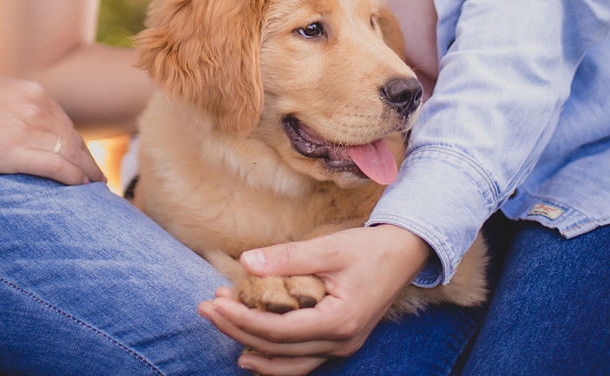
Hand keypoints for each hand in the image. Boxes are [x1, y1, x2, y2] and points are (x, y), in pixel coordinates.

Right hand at [0, 63, 104, 185]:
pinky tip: (82, 189)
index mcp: (35, 95)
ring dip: (88, 175)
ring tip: (97, 191)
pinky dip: (74, 179)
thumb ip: (17, 106)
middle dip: (89, 164)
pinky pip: (56, 167)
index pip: (67, 127)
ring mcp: (28, 130)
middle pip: (74, 142)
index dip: (79, 148)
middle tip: (100, 182)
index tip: (86, 163)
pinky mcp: (14, 152)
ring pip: (71, 155)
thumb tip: (24, 123)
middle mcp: (38, 109)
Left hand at [198, 225, 430, 374]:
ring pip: (287, 362)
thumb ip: (288, 257)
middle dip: (237, 329)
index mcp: (339, 321)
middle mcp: (340, 342)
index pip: (279, 330)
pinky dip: (274, 358)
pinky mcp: (337, 343)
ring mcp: (340, 347)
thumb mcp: (329, 247)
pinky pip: (300, 360)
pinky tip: (250, 351)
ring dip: (251, 346)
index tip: (215, 301)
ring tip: (221, 326)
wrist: (403, 255)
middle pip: (277, 348)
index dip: (243, 319)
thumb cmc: (368, 249)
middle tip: (206, 308)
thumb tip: (246, 261)